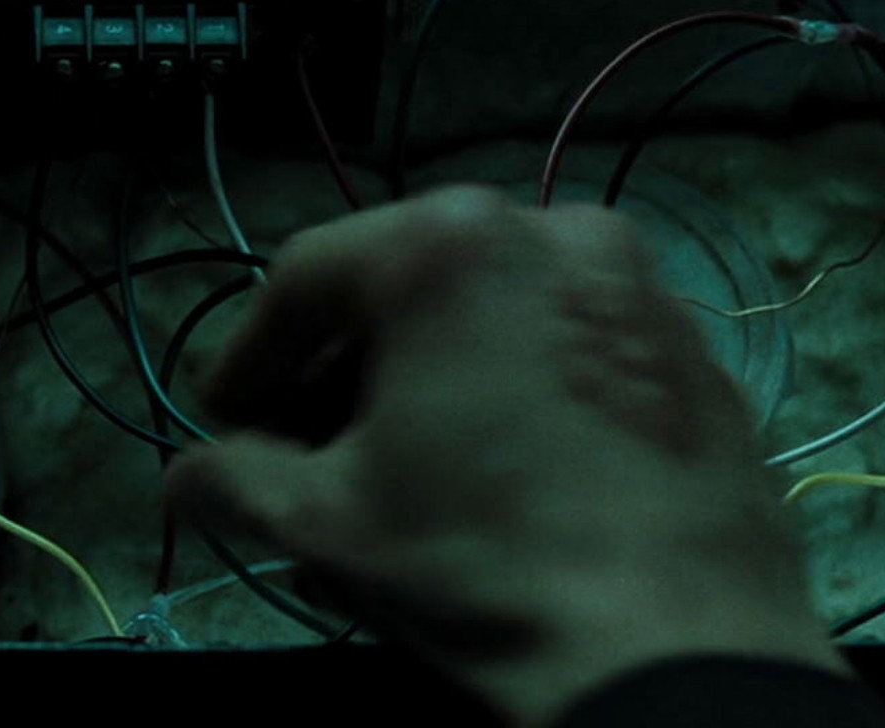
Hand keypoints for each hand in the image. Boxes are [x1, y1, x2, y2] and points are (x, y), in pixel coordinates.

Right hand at [166, 188, 842, 724]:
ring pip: (492, 322)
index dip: (248, 357)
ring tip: (396, 480)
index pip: (307, 280)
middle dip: (342, 379)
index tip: (221, 419)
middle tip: (301, 458)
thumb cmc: (483, 564)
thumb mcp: (328, 521)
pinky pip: (572, 355)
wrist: (679, 654)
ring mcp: (639, 288)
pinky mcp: (698, 353)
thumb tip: (185, 482)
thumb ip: (235, 480)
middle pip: (405, 293)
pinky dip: (517, 399)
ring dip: (427, 390)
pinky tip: (496, 477)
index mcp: (449, 242)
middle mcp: (552, 230)